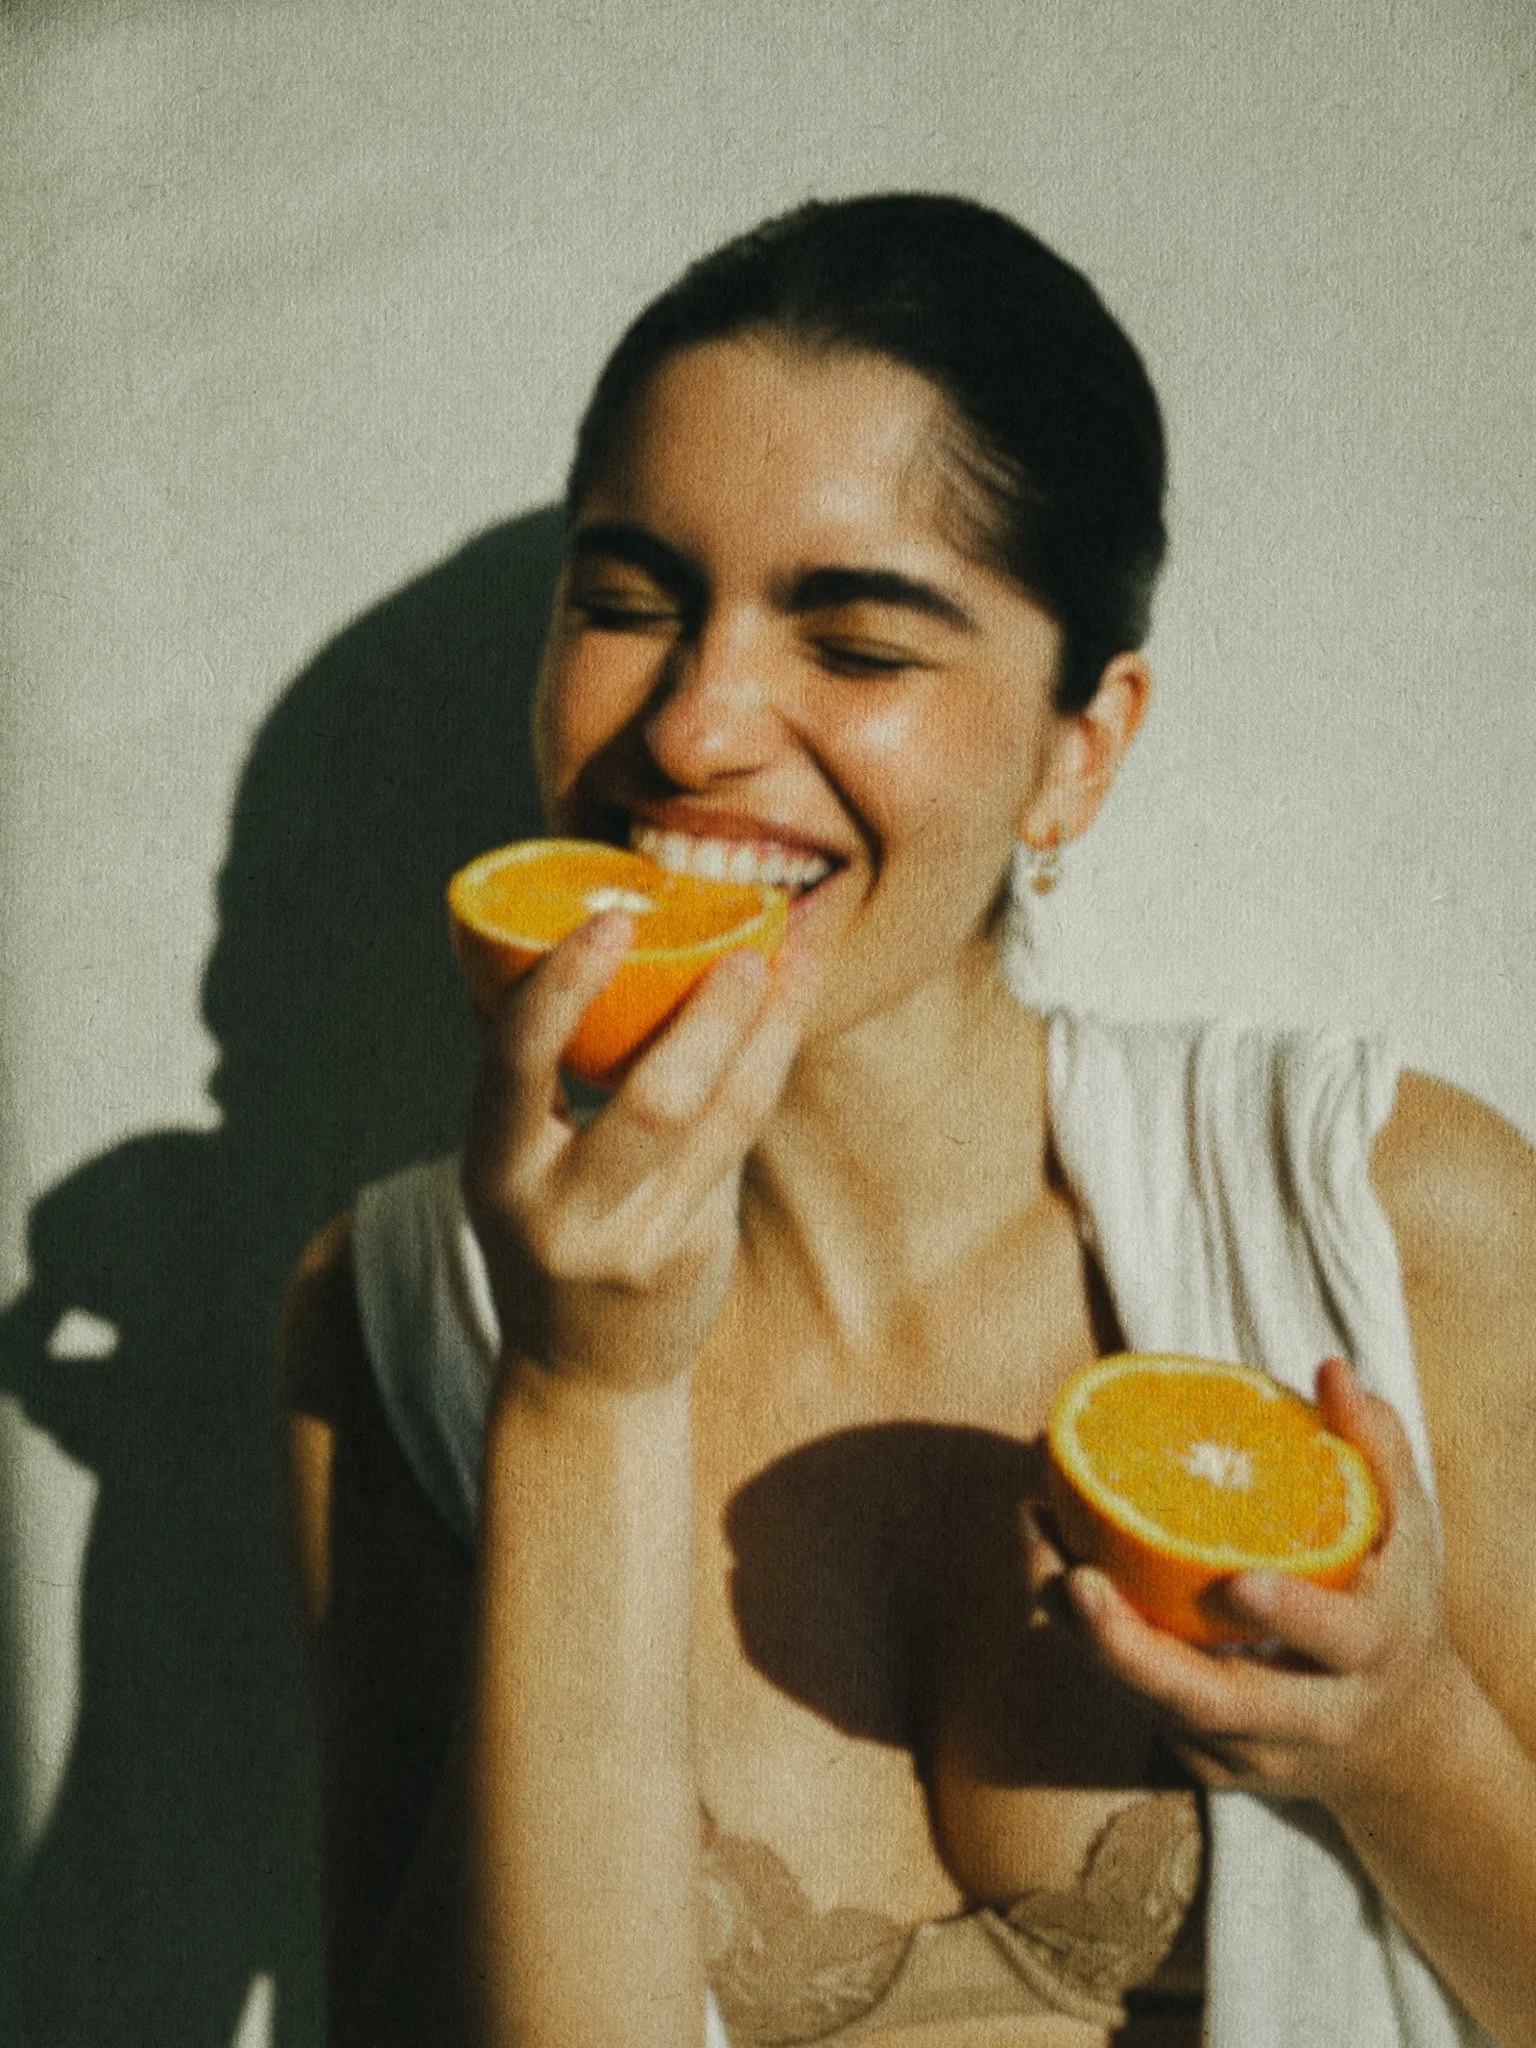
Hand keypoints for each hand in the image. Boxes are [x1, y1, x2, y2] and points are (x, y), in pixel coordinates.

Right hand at [461, 911, 816, 1397]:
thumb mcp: (514, 1161)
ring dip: (764, 1035)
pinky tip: (784, 1023)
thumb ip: (537, 1073)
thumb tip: (558, 941)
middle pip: (651, 1099)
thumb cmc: (550, 1227)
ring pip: (720, 1122)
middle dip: (709, 1015)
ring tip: (792, 968)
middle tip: (746, 949)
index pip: (518, 1062)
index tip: (614, 919)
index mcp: (495, 1168)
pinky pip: (737, 1146)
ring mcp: (632, 1241)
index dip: (563, 985)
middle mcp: (558, 1212)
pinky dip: (764, 1074)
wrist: (581, 1371)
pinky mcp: (691, 1256)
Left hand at [1022, 1359, 1466, 1807]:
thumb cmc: (1389, 1600)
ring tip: (1037, 1541)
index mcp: (1370, 1655)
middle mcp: (1307, 1718)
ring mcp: (1247, 1750)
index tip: (1238, 1582)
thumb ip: (1375, 1450)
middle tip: (1077, 1580)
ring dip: (1085, 1633)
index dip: (1290, 1615)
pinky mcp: (1200, 1758)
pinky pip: (1132, 1701)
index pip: (1334, 1640)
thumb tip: (1329, 1371)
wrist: (1393, 1740)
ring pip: (1152, 1704)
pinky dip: (1085, 1639)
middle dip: (1135, 1651)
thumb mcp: (1407, 1530)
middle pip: (1213, 1703)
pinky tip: (1046, 1562)